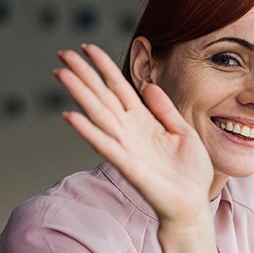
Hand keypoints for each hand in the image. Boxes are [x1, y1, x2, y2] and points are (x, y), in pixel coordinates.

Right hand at [55, 44, 213, 226]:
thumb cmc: (190, 173)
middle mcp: (131, 131)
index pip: (119, 87)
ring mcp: (127, 147)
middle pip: (102, 96)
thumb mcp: (183, 132)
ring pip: (98, 114)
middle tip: (61, 54)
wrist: (192, 205)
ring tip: (61, 74)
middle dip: (83, 75)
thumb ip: (165, 110)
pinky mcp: (128, 165)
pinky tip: (70, 116)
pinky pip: (105, 145)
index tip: (87, 47)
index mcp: (145, 121)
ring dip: (79, 94)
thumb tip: (149, 86)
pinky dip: (88, 131)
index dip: (104, 67)